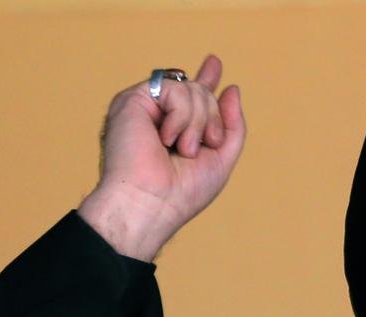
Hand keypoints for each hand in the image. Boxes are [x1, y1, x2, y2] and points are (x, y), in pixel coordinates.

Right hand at [78, 55, 245, 260]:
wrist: (152, 204)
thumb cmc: (182, 192)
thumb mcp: (221, 158)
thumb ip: (231, 125)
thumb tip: (232, 88)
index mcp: (176, 129)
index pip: (193, 96)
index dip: (206, 79)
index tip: (214, 63)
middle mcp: (159, 114)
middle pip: (202, 91)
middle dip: (212, 120)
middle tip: (197, 148)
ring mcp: (146, 106)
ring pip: (192, 88)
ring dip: (198, 123)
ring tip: (182, 149)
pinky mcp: (133, 99)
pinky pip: (176, 89)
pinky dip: (181, 117)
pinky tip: (166, 139)